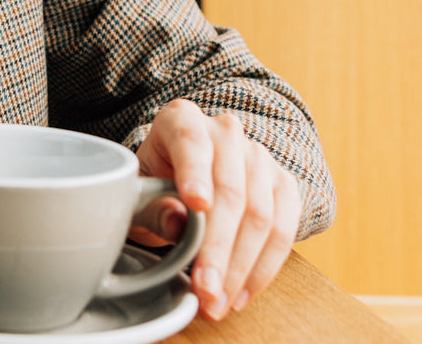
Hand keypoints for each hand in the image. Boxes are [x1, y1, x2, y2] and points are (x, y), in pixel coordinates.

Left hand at [129, 99, 302, 320]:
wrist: (181, 184)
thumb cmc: (151, 189)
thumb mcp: (136, 195)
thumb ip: (151, 206)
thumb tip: (179, 222)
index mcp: (182, 120)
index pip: (190, 142)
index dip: (195, 174)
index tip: (196, 205)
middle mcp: (225, 132)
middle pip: (230, 190)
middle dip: (218, 247)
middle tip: (205, 288)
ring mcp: (259, 158)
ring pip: (261, 215)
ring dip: (241, 267)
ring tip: (219, 302)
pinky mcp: (284, 186)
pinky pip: (285, 230)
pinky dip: (263, 268)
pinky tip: (241, 294)